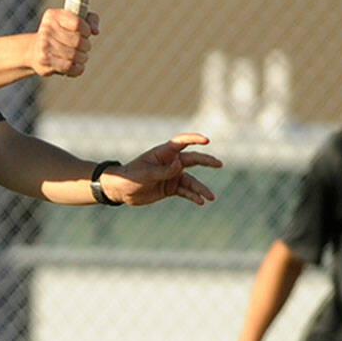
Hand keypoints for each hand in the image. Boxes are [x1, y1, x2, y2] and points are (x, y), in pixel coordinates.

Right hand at [29, 9, 98, 76]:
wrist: (35, 50)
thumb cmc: (61, 34)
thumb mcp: (75, 21)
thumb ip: (90, 20)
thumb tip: (95, 31)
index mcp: (53, 15)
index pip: (78, 23)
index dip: (86, 31)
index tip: (86, 34)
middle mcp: (46, 28)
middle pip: (78, 40)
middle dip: (86, 46)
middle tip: (85, 48)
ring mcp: (44, 44)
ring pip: (74, 55)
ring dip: (82, 58)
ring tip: (81, 57)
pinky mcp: (44, 59)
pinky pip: (68, 66)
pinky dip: (77, 68)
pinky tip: (77, 66)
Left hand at [102, 134, 221, 205]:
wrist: (122, 190)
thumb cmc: (131, 176)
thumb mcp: (147, 173)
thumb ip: (164, 170)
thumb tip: (180, 166)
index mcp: (163, 153)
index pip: (181, 142)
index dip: (194, 139)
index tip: (207, 140)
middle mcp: (170, 162)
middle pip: (192, 160)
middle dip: (206, 161)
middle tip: (219, 164)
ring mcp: (172, 175)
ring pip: (191, 180)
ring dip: (201, 188)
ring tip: (211, 197)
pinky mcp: (171, 187)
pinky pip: (186, 191)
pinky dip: (193, 196)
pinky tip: (200, 202)